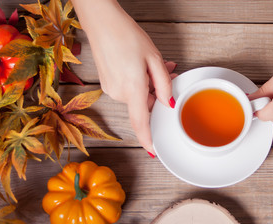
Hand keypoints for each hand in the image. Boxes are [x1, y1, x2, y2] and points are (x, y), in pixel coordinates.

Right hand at [72, 0, 176, 155]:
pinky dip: (140, 81)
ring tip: (158, 64)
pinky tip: (144, 66)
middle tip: (170, 72)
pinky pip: (129, 89)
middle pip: (144, 104)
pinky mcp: (107, 83)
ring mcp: (111, 89)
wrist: (101, 21)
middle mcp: (119, 93)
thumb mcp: (153, 58)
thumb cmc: (127, 36)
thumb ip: (163, 84)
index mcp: (132, 88)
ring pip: (138, 95)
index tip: (154, 152)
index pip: (141, 122)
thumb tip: (169, 102)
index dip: (147, 139)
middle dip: (159, 93)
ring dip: (150, 85)